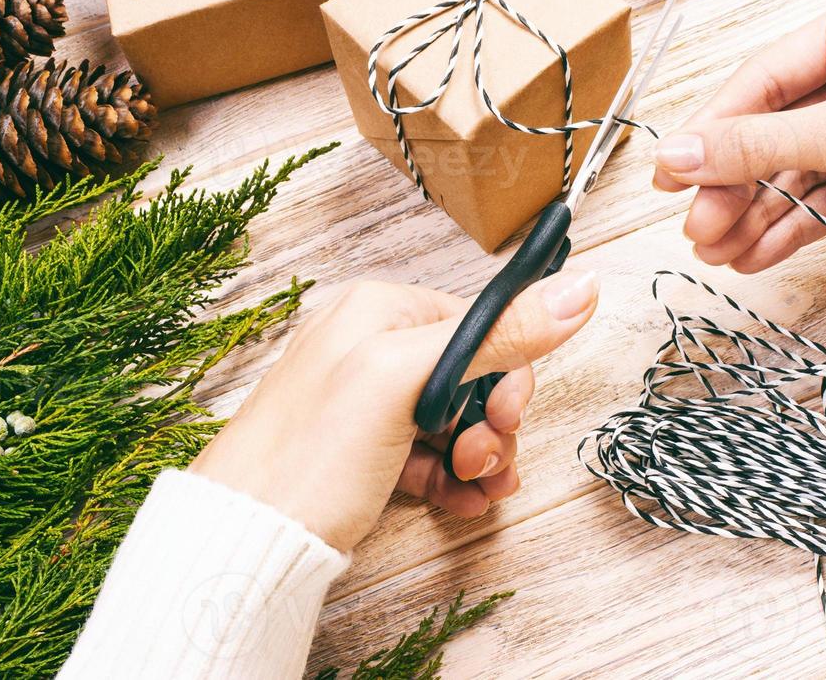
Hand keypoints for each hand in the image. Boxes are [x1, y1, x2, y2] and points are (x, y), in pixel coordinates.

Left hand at [189, 271, 598, 551]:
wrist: (244, 540)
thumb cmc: (310, 454)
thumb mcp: (412, 379)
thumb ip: (499, 333)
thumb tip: (581, 286)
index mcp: (380, 309)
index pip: (480, 325)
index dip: (508, 376)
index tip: (508, 419)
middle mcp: (368, 344)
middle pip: (472, 374)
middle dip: (492, 424)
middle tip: (485, 462)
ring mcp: (362, 399)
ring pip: (453, 418)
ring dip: (479, 455)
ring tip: (475, 489)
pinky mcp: (358, 448)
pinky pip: (426, 453)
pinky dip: (452, 477)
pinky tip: (460, 503)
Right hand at [652, 0, 825, 273]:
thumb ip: (757, 146)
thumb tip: (673, 158)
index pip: (764, 79)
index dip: (712, 129)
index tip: (669, 174)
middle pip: (775, 128)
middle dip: (733, 184)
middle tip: (694, 228)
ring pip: (797, 168)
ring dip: (755, 212)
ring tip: (717, 253)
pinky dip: (793, 224)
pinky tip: (755, 254)